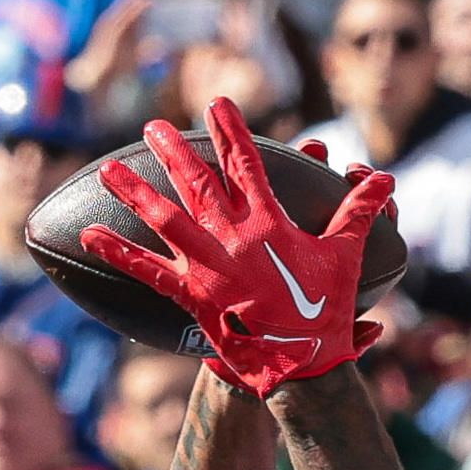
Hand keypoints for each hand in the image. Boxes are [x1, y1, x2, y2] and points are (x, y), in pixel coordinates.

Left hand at [76, 103, 393, 393]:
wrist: (302, 365)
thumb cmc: (324, 313)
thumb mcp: (346, 259)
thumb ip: (359, 214)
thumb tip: (383, 180)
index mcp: (268, 224)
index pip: (247, 165)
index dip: (232, 132)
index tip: (217, 104)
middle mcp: (233, 238)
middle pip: (198, 184)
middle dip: (175, 151)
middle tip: (154, 127)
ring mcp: (208, 266)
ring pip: (165, 219)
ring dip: (135, 192)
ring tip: (108, 169)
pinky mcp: (192, 295)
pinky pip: (148, 271)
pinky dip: (118, 252)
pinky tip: (87, 235)